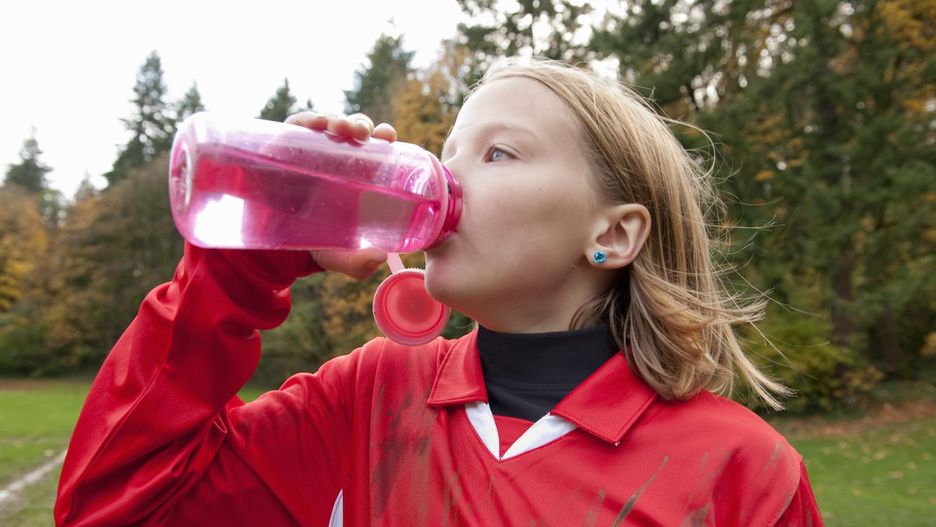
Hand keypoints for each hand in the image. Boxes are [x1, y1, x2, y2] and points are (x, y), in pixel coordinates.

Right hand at [284, 112, 397, 279]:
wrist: (270, 243)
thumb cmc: (312, 242)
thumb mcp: (335, 256)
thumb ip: (357, 263)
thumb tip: (380, 258)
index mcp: (358, 176)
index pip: (376, 149)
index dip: (384, 137)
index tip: (389, 136)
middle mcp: (337, 159)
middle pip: (355, 132)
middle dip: (362, 126)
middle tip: (364, 135)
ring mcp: (311, 151)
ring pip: (330, 125)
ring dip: (339, 120)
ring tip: (342, 128)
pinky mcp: (284, 149)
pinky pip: (297, 127)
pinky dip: (307, 120)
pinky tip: (315, 123)